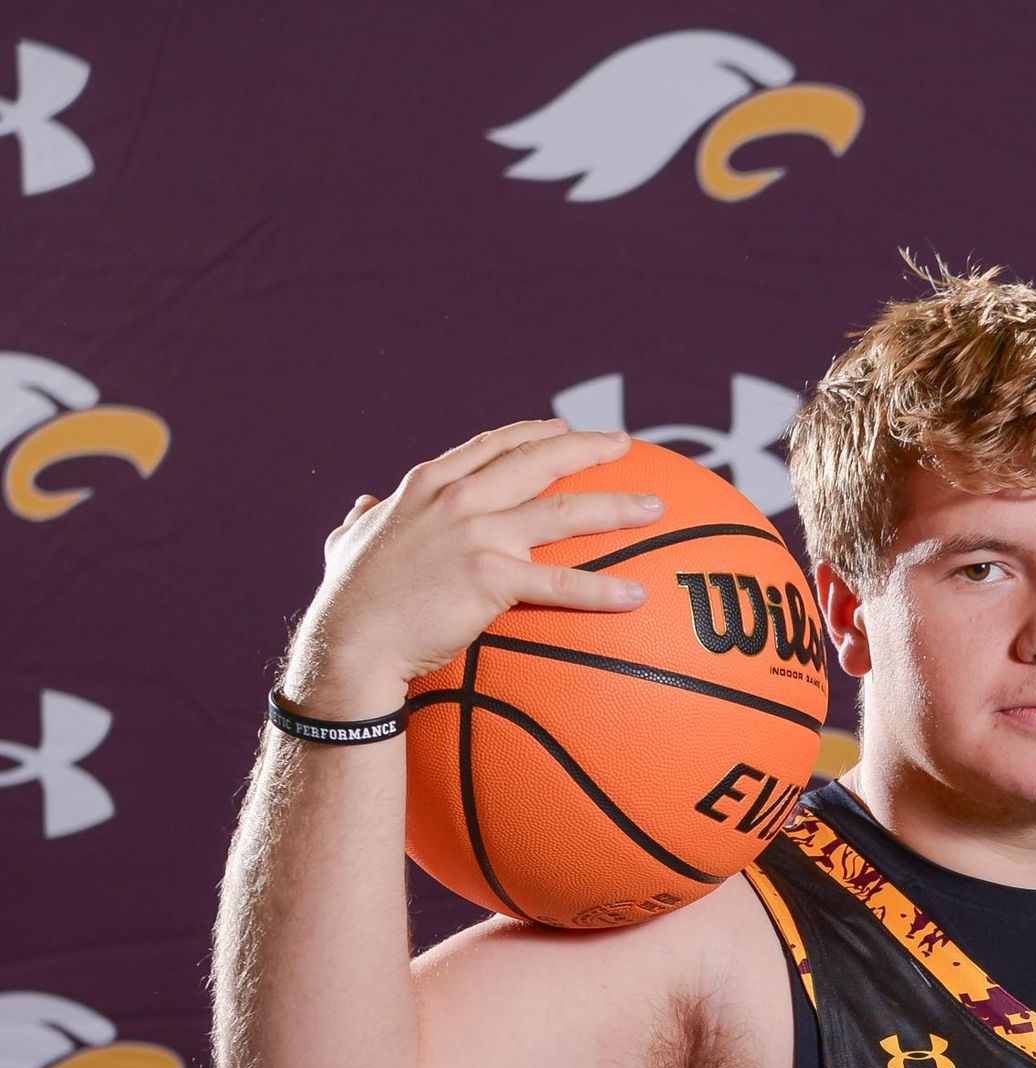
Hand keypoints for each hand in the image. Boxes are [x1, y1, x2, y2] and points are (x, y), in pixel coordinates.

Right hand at [279, 420, 663, 719]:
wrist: (350, 639)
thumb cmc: (347, 599)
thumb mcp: (350, 542)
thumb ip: (362, 519)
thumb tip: (359, 508)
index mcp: (430, 483)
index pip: (494, 446)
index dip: (533, 434)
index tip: (563, 428)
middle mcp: (459, 497)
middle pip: (539, 460)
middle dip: (588, 448)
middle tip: (626, 445)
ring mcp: (478, 534)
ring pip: (563, 511)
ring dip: (616, 506)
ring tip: (655, 508)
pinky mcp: (491, 578)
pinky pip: (561, 584)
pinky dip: (603, 589)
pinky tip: (637, 596)